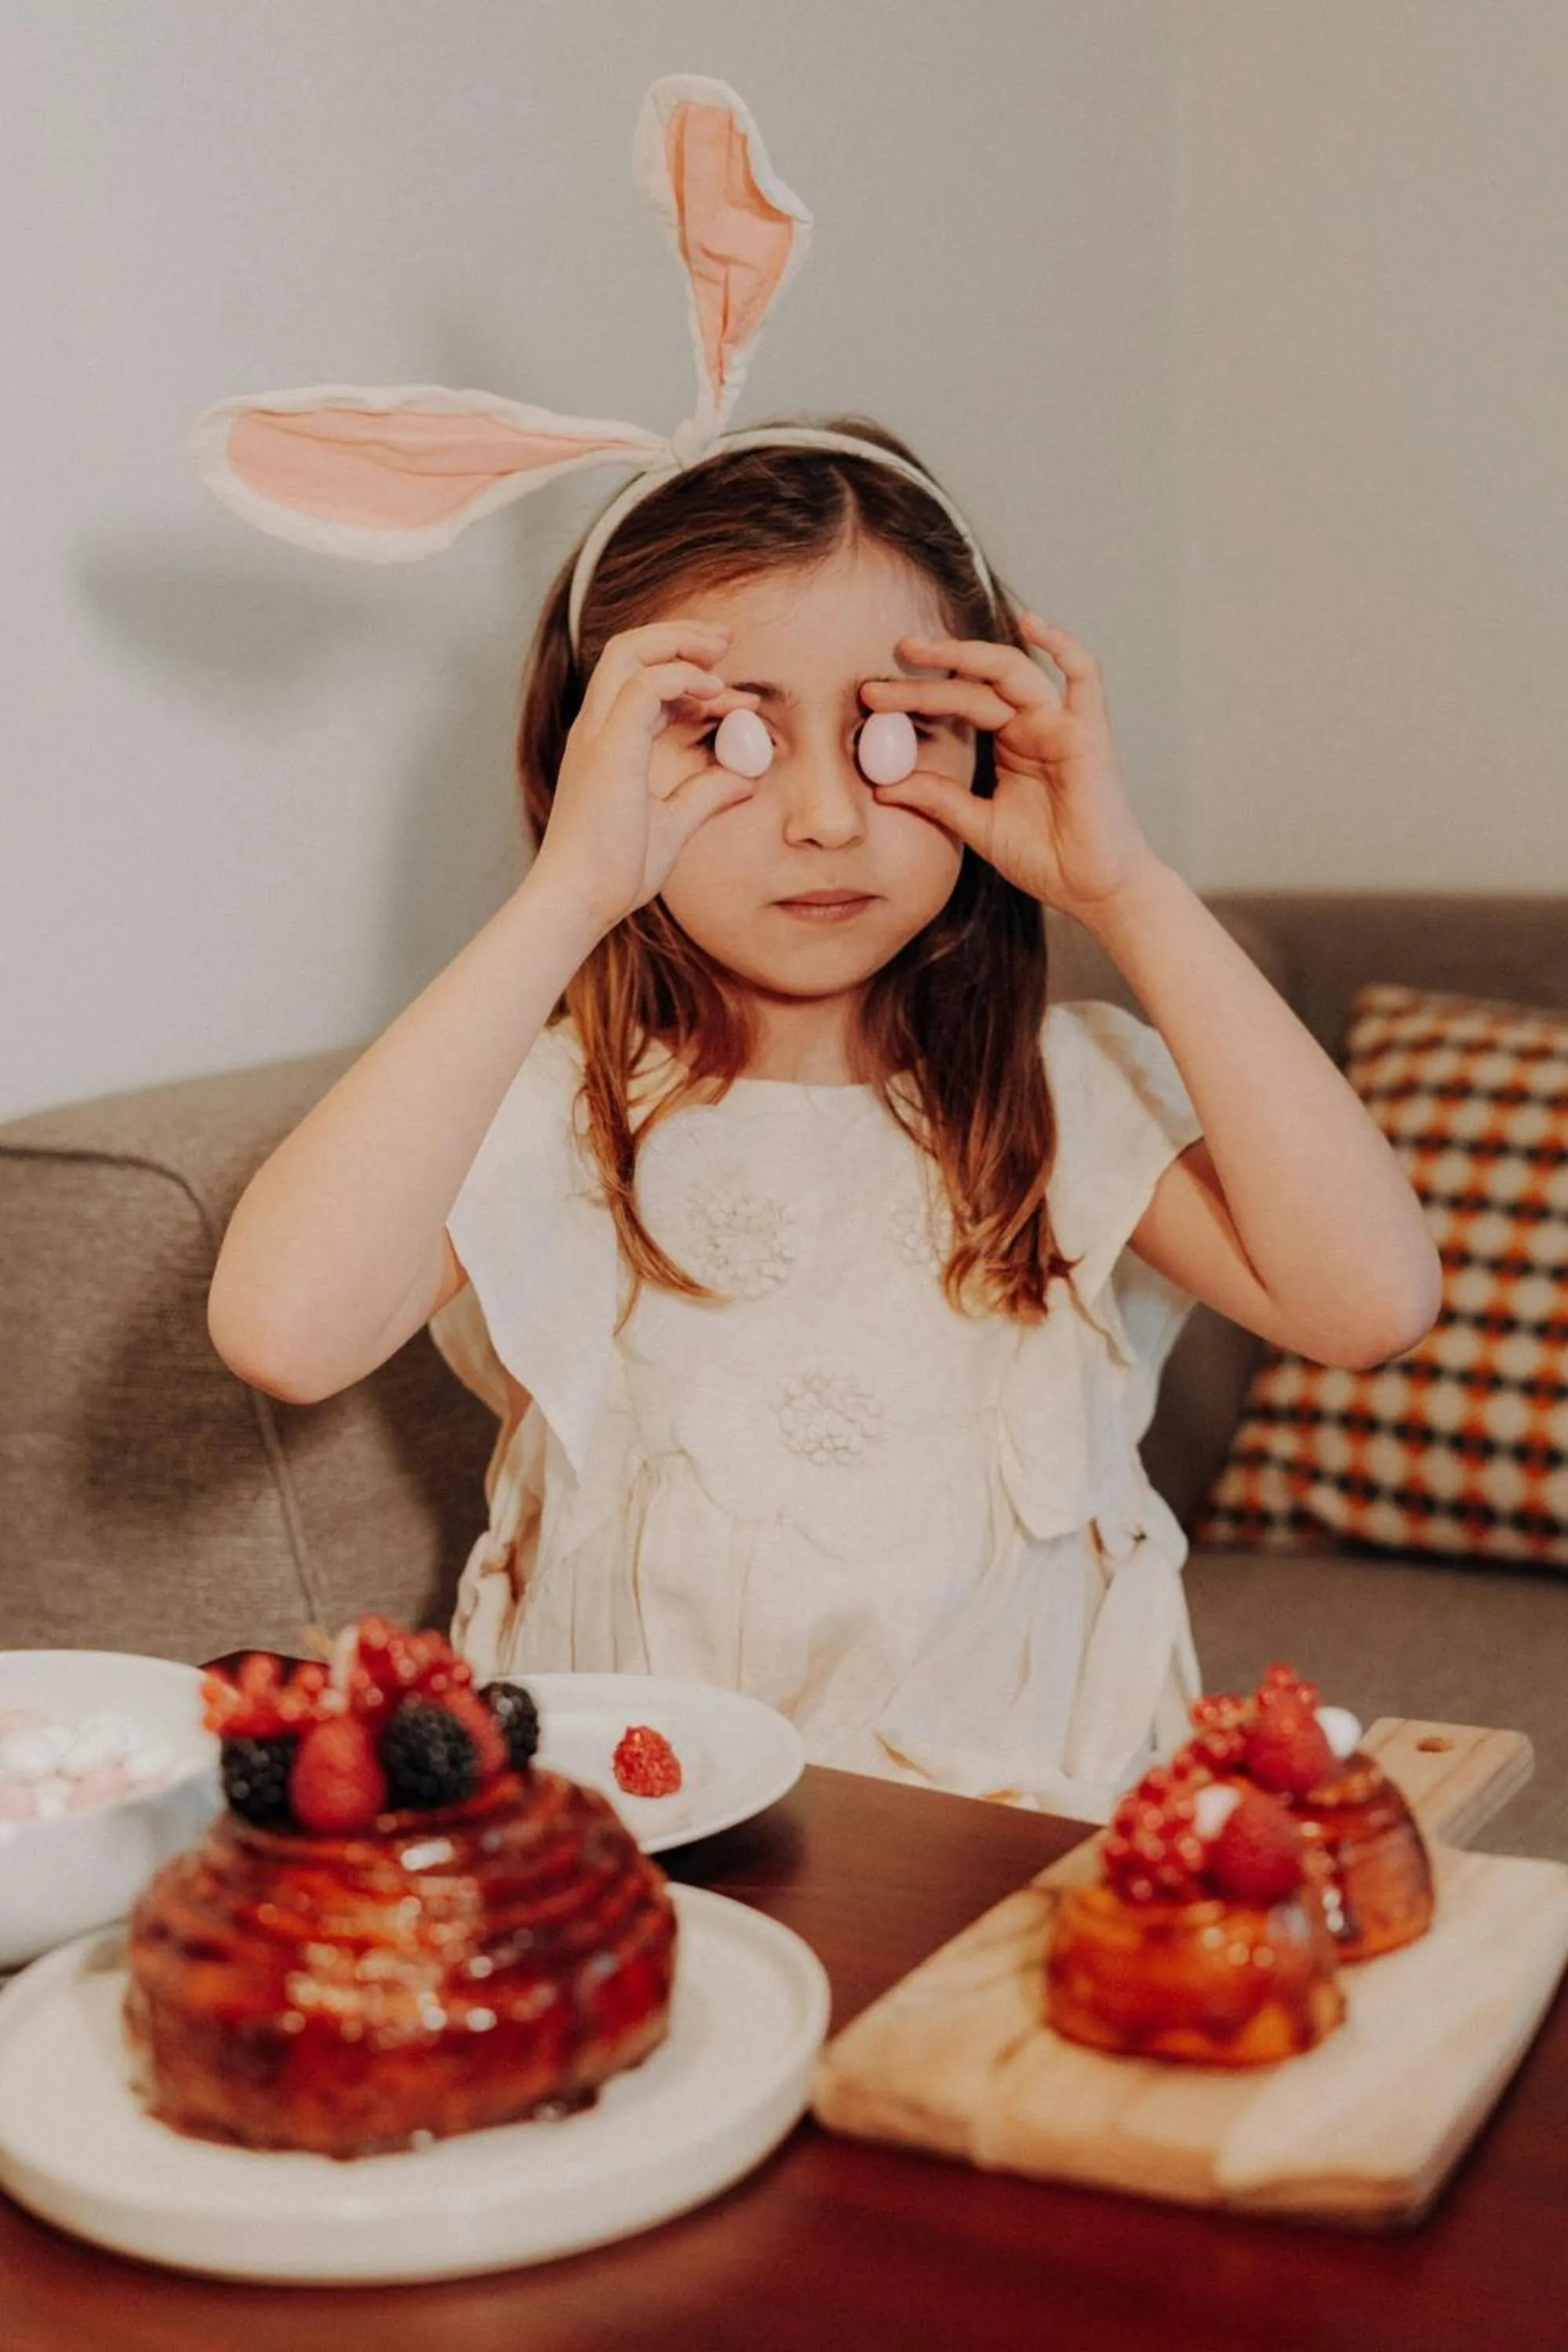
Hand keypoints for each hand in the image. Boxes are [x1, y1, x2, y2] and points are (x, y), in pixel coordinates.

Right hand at [529, 621, 759, 934]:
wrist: (579, 901)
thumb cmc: (614, 871)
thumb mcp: (674, 824)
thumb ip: (706, 794)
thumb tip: (746, 779)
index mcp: (605, 744)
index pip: (639, 683)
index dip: (689, 678)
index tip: (734, 697)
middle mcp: (596, 729)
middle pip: (628, 650)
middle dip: (680, 637)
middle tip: (725, 641)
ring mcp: (598, 735)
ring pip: (630, 653)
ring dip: (681, 645)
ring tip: (722, 653)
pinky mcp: (609, 748)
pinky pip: (645, 686)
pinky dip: (682, 678)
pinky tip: (714, 693)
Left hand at [859, 615, 1162, 923]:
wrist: (1093, 891)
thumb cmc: (1047, 859)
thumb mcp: (977, 826)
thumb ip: (938, 801)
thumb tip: (883, 785)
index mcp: (1010, 743)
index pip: (958, 705)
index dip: (916, 698)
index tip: (870, 699)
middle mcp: (1033, 725)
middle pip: (975, 684)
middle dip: (928, 675)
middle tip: (881, 672)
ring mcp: (1061, 725)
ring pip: (1012, 672)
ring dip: (965, 656)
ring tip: (919, 649)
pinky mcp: (1089, 734)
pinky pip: (1084, 675)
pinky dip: (1062, 644)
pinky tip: (1031, 622)